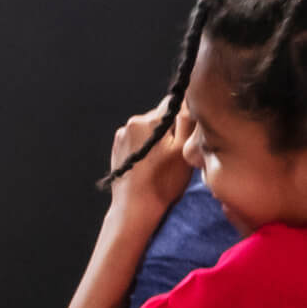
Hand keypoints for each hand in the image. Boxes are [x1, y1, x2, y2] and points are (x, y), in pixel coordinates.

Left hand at [109, 103, 192, 223]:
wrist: (135, 205)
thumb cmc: (164, 180)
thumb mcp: (184, 149)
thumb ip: (188, 121)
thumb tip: (188, 102)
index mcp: (149, 120)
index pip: (174, 103)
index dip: (186, 116)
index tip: (189, 132)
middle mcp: (131, 123)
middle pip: (161, 117)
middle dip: (171, 129)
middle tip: (177, 151)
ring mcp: (121, 135)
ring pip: (149, 128)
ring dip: (158, 138)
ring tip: (162, 160)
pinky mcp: (117, 147)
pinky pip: (138, 139)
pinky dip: (146, 146)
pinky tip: (150, 163)